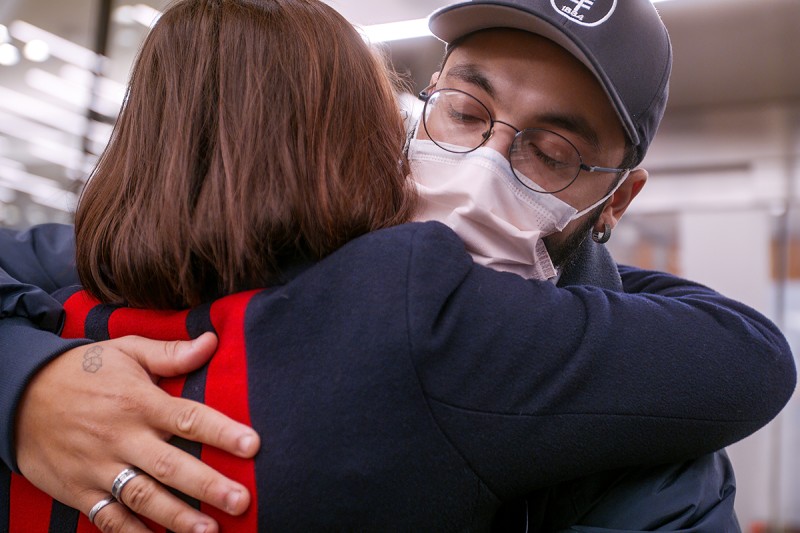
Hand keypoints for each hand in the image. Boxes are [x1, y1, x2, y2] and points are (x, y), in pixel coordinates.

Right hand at [15, 333, 260, 531]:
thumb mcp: (125, 351)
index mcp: (139, 402)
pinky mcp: (79, 490)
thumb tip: (212, 342)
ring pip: (143, 497)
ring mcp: (99, 467)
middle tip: (241, 500)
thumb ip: (170, 353)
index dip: (222, 432)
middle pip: (171, 465)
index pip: (189, 418)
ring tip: (210, 530)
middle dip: (208, 485)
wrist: (18, 396)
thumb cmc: (82, 372)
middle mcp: (122, 437)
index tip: (252, 445)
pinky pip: (108, 518)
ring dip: (177, 517)